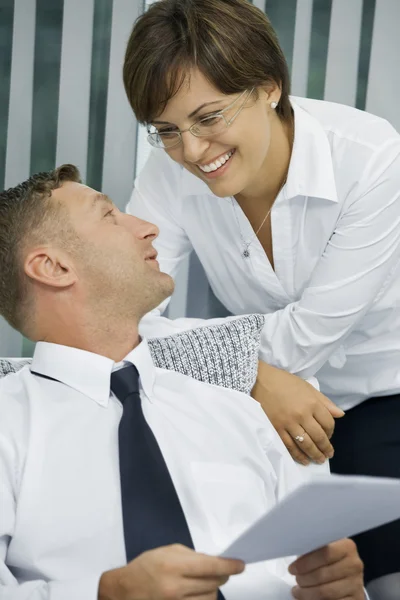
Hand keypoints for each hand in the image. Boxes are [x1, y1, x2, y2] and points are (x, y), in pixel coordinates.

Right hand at [98, 543, 244, 599]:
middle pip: (213, 584)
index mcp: (173, 566)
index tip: (240, 565)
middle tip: (221, 571)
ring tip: (205, 584)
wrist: (123, 591)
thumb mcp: (167, 552)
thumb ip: (192, 556)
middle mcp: (175, 588)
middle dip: (221, 575)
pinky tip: (199, 594)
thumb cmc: (145, 567)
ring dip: (212, 590)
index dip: (229, 565)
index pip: (211, 566)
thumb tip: (215, 562)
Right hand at [252, 361, 344, 464]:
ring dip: (314, 454)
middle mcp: (302, 415)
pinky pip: (289, 446)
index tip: (330, 436)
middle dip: (325, 448)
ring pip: (306, 444)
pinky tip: (304, 460)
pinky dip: (298, 455)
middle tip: (329, 454)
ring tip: (319, 460)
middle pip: (319, 436)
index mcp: (312, 403)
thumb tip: (340, 414)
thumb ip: (325, 402)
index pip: (328, 423)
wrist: (260, 381)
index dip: (331, 432)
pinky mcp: (276, 429)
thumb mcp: (308, 387)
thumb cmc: (284, 382)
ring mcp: (289, 423)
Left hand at [288, 539, 363, 598]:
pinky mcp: (356, 599)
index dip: (305, 562)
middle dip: (303, 579)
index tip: (292, 568)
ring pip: (326, 592)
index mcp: (347, 547)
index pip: (325, 553)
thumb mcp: (324, 548)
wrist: (348, 574)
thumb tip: (295, 552)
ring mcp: (356, 584)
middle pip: (323, 574)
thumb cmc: (330, 558)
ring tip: (298, 591)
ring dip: (307, 593)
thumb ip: (313, 549)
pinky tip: (308, 598)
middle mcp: (354, 564)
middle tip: (296, 580)